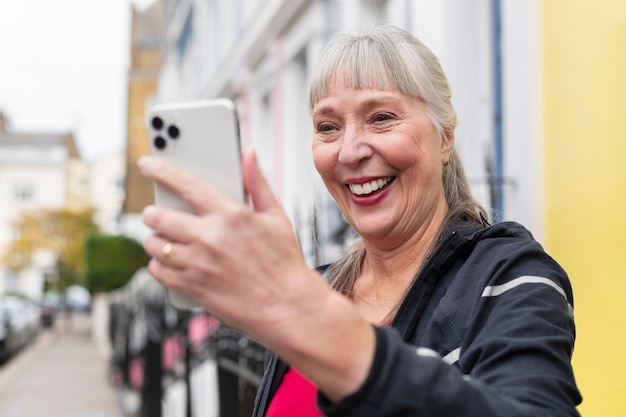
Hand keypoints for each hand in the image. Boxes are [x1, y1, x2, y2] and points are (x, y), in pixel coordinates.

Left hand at [139, 148, 315, 336]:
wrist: (287, 306)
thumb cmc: (285, 262)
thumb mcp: (276, 217)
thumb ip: (258, 183)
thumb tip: (249, 154)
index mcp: (231, 215)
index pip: (186, 184)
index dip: (162, 170)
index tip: (147, 164)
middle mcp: (210, 237)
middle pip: (160, 217)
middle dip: (153, 213)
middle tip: (155, 214)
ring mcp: (198, 264)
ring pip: (156, 245)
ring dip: (156, 241)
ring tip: (166, 240)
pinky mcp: (193, 287)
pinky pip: (158, 272)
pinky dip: (158, 266)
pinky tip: (169, 263)